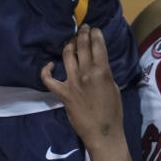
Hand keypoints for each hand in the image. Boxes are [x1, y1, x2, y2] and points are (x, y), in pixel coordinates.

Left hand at [41, 26, 125, 152]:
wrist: (102, 132)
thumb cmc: (113, 111)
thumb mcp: (114, 87)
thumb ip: (104, 72)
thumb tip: (97, 62)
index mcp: (102, 71)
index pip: (98, 45)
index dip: (95, 34)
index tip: (94, 29)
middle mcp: (86, 72)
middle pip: (81, 46)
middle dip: (82, 34)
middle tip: (82, 29)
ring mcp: (72, 81)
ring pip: (66, 55)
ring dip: (69, 45)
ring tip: (71, 41)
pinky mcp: (62, 92)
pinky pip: (48, 79)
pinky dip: (46, 70)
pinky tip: (50, 64)